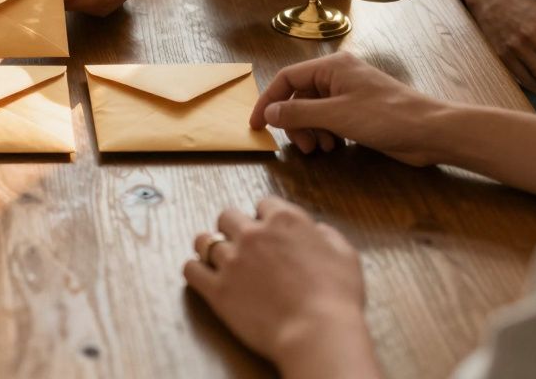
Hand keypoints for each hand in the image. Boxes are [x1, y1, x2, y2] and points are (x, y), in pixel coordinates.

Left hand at [183, 198, 377, 376]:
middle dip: (233, 227)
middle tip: (240, 243)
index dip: (266, 216)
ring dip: (210, 247)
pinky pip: (190, 269)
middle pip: (227, 216)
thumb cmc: (336, 297)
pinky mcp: (216, 289)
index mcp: (284, 221)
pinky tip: (201, 275)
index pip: (264, 203)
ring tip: (216, 258)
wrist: (317, 332)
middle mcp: (252, 234)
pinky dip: (194, 270)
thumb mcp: (345, 255)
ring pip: (204, 240)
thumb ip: (327, 235)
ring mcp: (231, 260)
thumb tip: (316, 229)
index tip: (267, 228)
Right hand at [251, 52, 443, 165]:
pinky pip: (328, 120)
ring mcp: (348, 94)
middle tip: (303, 145)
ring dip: (310, 131)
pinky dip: (324, 133)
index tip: (257, 125)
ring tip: (322, 148)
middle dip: (295, 123)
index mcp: (331, 67)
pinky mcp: (357, 111)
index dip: (268, 101)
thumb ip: (298, 113)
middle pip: (297, 97)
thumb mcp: (336, 115)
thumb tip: (268, 113)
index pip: (286, 79)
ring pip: (312, 111)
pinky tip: (333, 146)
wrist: (430, 131)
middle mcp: (337, 76)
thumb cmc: (386, 116)